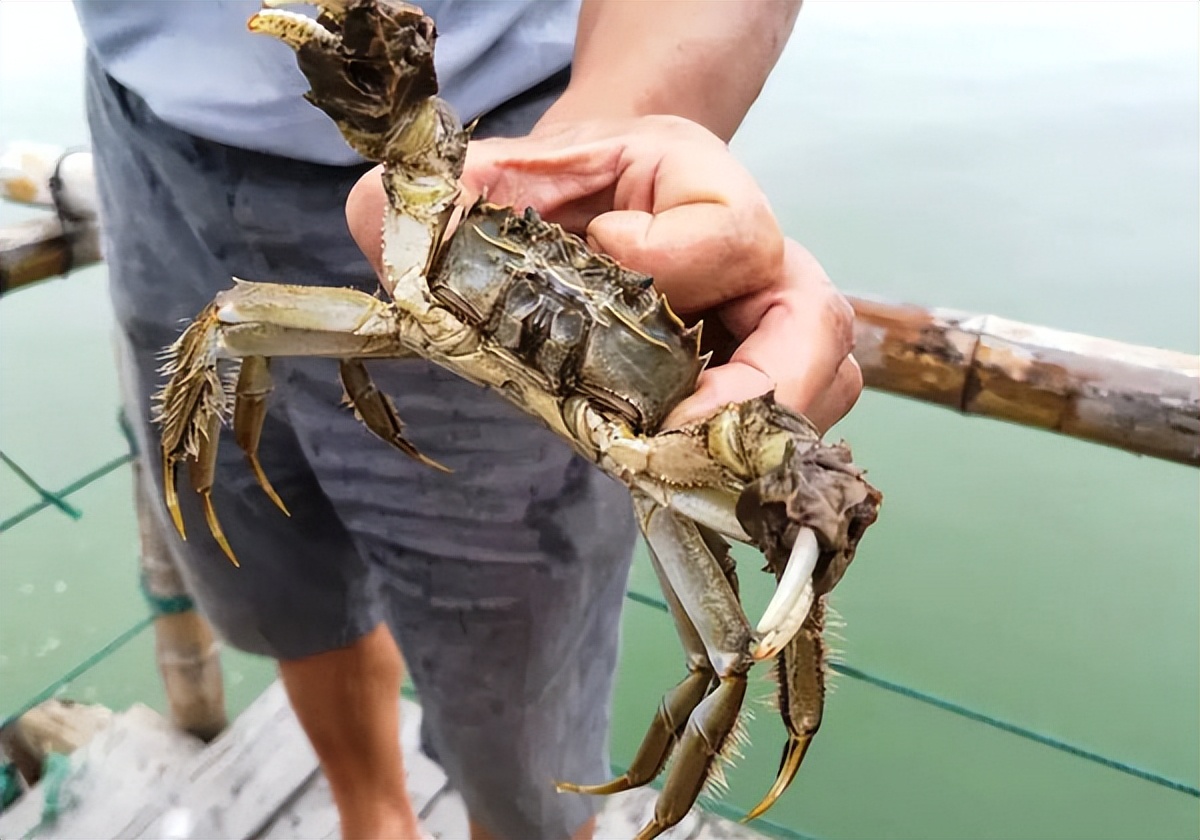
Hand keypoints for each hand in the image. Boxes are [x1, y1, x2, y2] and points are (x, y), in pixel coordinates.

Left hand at [346, 115, 860, 431]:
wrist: (604, 203)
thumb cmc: (561, 191)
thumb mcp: (504, 172)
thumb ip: (441, 196)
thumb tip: (374, 222)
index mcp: (705, 186)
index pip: (736, 235)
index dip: (676, 260)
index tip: (604, 252)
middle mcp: (763, 259)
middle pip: (815, 327)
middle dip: (755, 395)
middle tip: (671, 440)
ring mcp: (771, 327)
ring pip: (819, 391)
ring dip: (753, 446)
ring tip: (665, 470)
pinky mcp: (761, 381)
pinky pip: (783, 432)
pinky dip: (739, 466)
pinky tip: (671, 478)